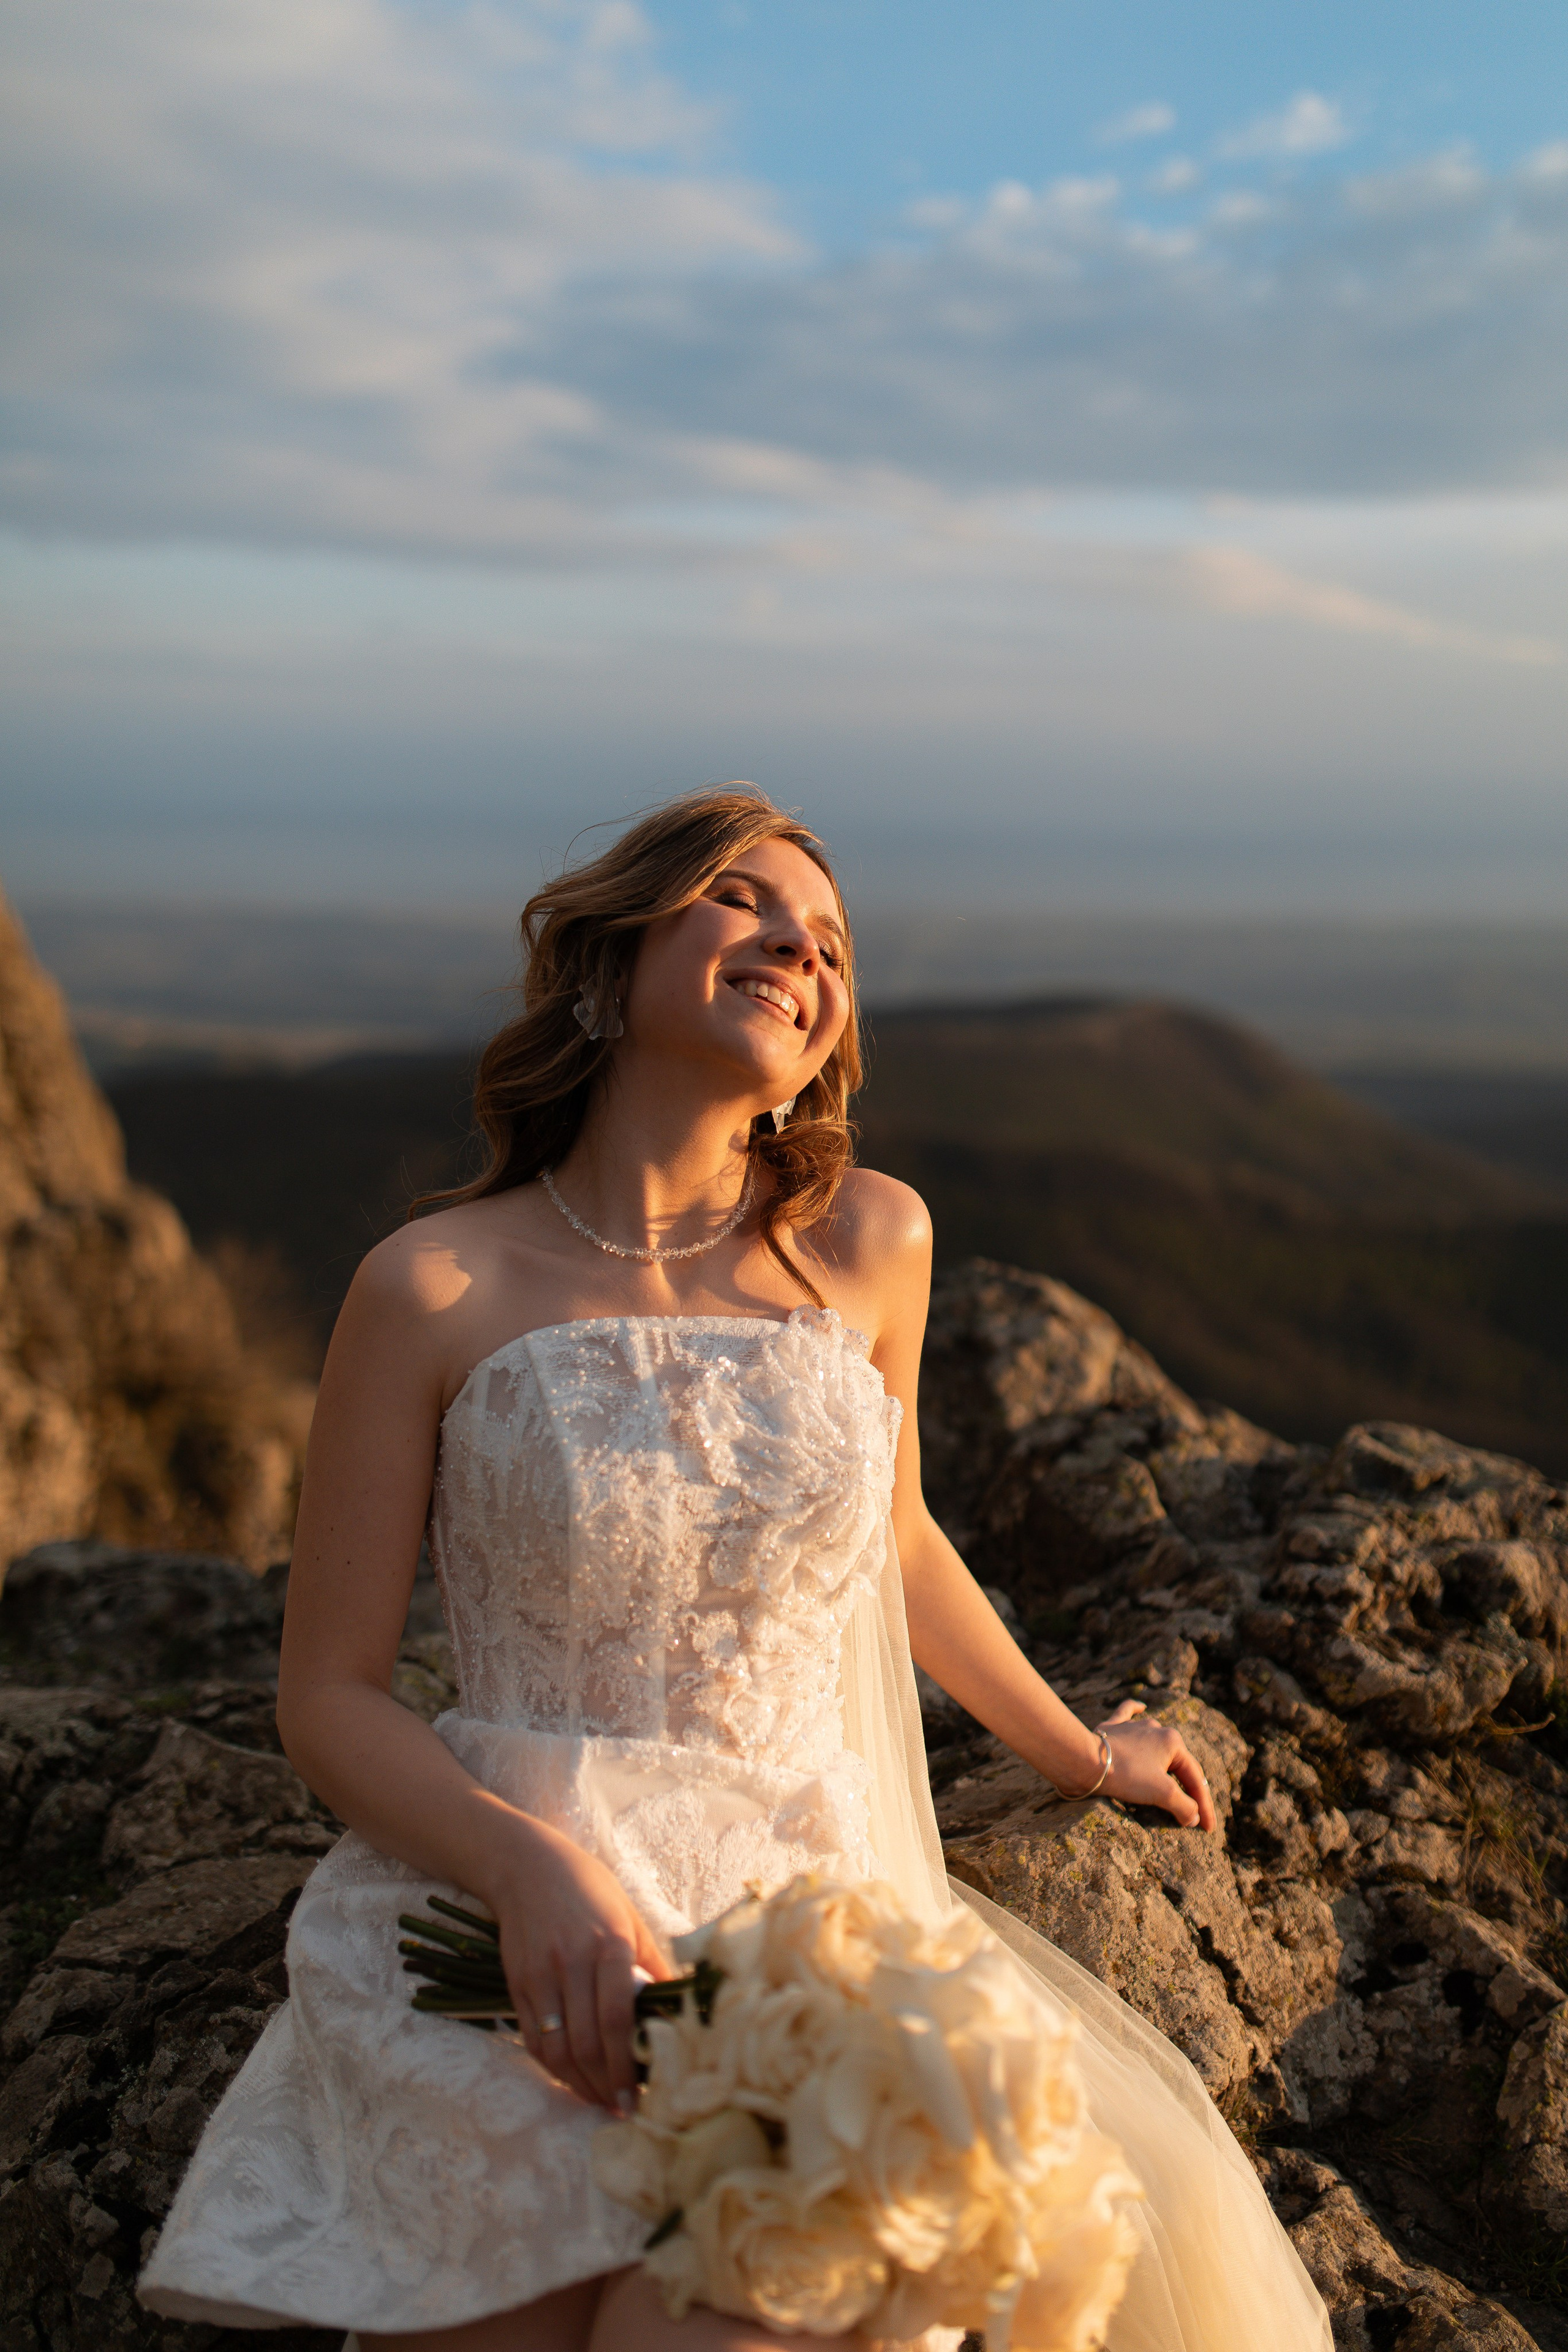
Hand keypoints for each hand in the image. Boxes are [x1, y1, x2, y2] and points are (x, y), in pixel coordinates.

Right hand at [485, 1817, 668, 2111]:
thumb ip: (652, 1964)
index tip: (639, 2095)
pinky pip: (533, 2039)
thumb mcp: (629, 1917)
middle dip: (605, 2086)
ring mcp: (540, 1976)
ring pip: (556, 2049)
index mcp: (608, 1945)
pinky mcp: (517, 1984)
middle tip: (623, 2109)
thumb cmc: (589, 1889)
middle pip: (586, 2043)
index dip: (626, 2065)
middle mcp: (571, 1962)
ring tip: (600, 2102)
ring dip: (579, 2086)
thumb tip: (681, 2007)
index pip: (616, 2019)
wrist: (526, 1865)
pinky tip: (573, 2079)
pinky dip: (553, 2068)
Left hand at [1096, 1700, 1216, 1831]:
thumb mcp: (1162, 1793)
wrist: (1085, 1760)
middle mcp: (1157, 1729)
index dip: (1204, 1806)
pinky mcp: (1113, 1727)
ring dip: (1167, 1760)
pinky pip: (1127, 1714)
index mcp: (1173, 1742)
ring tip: (1175, 1776)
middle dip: (1187, 1787)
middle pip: (1178, 1763)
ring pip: (1156, 1742)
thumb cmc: (1127, 1774)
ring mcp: (1134, 1726)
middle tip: (1194, 1811)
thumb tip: (1193, 1817)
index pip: (1195, 1779)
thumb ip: (1184, 1806)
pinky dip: (1135, 1710)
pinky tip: (1141, 1707)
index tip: (1208, 1829)